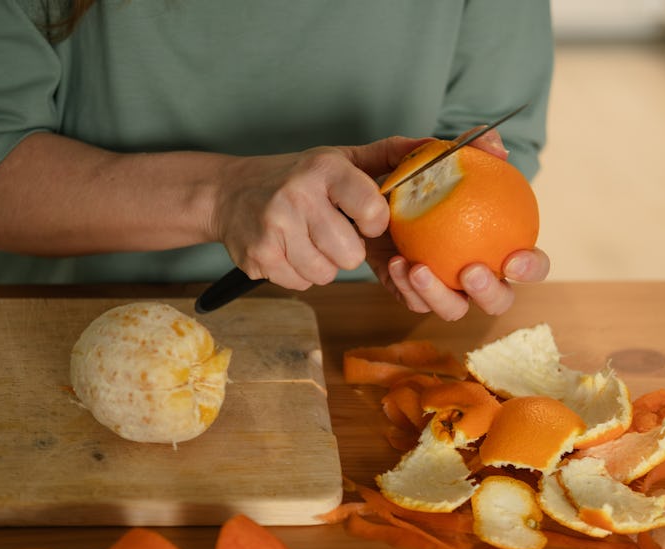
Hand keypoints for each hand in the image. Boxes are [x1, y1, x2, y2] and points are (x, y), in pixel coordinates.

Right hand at [212, 137, 423, 289]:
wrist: (228, 193)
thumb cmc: (294, 177)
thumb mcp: (338, 158)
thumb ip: (386, 156)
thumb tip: (436, 147)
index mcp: (324, 170)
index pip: (372, 209)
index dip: (375, 223)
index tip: (365, 219)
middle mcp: (297, 196)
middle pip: (350, 255)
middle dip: (347, 251)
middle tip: (331, 233)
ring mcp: (274, 228)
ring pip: (325, 274)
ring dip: (322, 264)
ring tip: (307, 240)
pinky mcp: (259, 256)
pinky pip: (301, 283)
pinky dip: (299, 273)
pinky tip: (289, 250)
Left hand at [366, 128, 550, 319]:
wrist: (365, 195)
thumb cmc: (411, 178)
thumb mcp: (430, 157)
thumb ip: (467, 148)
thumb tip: (497, 147)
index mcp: (495, 244)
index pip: (527, 264)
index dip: (532, 267)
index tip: (515, 257)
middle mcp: (474, 273)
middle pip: (498, 301)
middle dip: (490, 293)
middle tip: (470, 270)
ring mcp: (443, 288)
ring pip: (453, 309)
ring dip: (438, 294)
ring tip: (418, 267)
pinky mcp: (410, 294)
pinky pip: (413, 301)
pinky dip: (404, 286)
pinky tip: (395, 263)